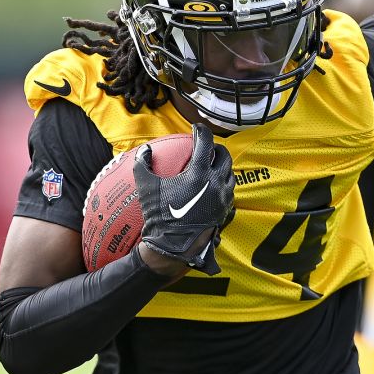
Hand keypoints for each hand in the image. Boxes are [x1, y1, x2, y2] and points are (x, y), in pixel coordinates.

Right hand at [134, 124, 235, 275]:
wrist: (172, 246)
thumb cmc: (159, 216)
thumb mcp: (146, 187)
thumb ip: (143, 164)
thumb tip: (144, 150)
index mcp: (200, 173)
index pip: (206, 143)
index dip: (201, 130)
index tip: (196, 127)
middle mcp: (216, 183)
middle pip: (224, 156)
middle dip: (216, 148)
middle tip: (206, 147)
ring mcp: (223, 198)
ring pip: (230, 174)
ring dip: (222, 167)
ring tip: (211, 166)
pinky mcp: (225, 211)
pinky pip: (229, 192)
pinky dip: (223, 184)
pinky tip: (213, 187)